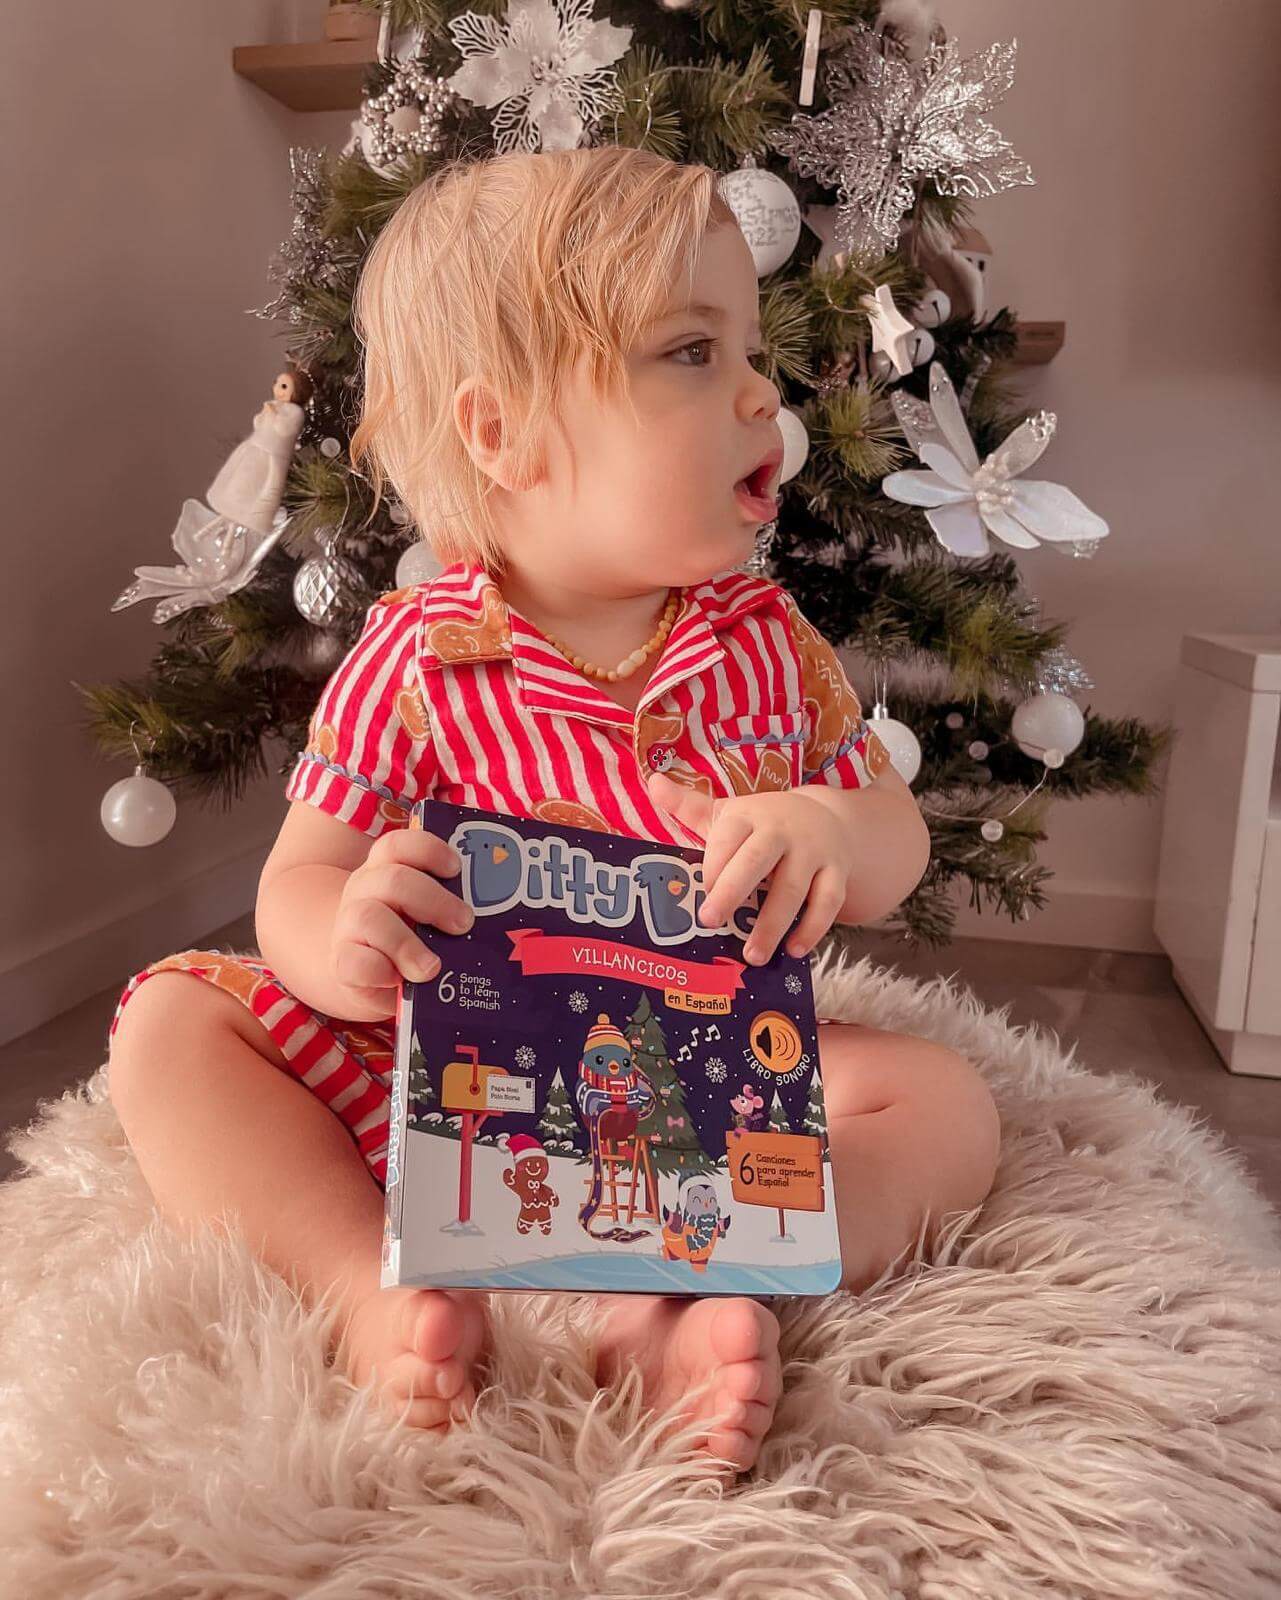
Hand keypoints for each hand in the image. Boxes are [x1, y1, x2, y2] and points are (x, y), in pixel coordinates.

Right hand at [330, 827, 472, 1006]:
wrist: (363, 972)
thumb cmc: (410, 935)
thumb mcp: (429, 914)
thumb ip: (453, 905)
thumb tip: (503, 916)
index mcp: (387, 868)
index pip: (398, 844)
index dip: (429, 850)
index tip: (457, 869)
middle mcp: (365, 889)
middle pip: (393, 880)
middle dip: (434, 901)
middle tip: (464, 924)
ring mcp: (349, 925)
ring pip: (369, 918)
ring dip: (407, 944)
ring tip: (432, 967)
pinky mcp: (342, 962)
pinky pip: (354, 962)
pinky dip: (380, 971)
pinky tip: (399, 980)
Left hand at [647, 772, 854, 965]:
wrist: (826, 817)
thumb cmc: (763, 825)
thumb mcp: (729, 813)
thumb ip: (690, 806)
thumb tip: (653, 782)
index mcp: (750, 815)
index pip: (727, 836)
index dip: (712, 865)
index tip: (696, 894)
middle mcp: (782, 830)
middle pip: (757, 859)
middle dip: (732, 891)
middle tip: (710, 922)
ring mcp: (813, 851)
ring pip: (794, 887)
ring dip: (773, 923)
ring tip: (753, 955)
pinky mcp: (837, 872)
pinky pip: (829, 902)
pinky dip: (814, 927)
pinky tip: (795, 950)